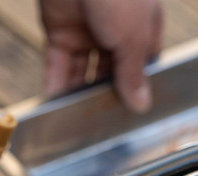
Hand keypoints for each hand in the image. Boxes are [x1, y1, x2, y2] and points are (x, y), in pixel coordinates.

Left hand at [39, 0, 162, 112]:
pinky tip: (55, 109)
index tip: (129, 116)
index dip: (136, 89)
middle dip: (106, 97)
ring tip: (76, 124)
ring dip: (78, 97)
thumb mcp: (133, 37)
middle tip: (102, 126)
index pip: (141, 67)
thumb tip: (141, 103)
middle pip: (111, 74)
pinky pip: (58, 66)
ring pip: (83, 73)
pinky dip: (56, 86)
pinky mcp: (59, 31)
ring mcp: (86, 31)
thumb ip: (134, 73)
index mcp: (142, 28)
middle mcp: (115, 31)